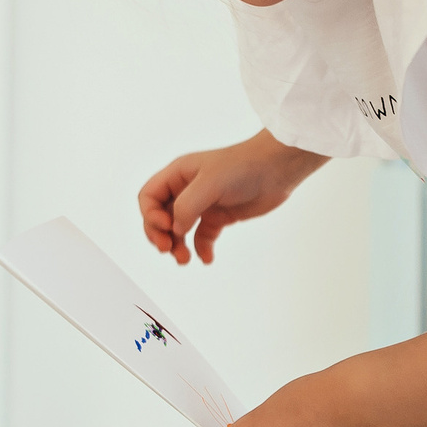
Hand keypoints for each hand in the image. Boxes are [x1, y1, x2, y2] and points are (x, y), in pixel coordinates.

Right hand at [138, 131, 321, 264]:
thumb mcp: (209, 183)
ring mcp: (203, 204)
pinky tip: (207, 258)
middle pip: (160, 217)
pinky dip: (201, 248)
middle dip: (160, 235)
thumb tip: (175, 230)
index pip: (149, 197)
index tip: (166, 227)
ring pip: (179, 230)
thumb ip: (186, 206)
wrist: (277, 169)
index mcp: (178, 174)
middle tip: (169, 249)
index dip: (150, 215)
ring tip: (185, 259)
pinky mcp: (220, 216)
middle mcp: (186, 189)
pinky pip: (202, 237)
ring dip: (178, 246)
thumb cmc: (243, 166)